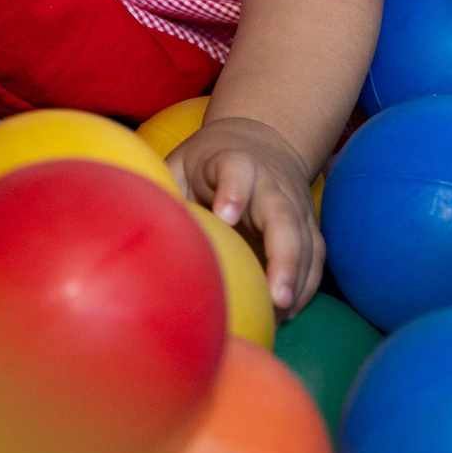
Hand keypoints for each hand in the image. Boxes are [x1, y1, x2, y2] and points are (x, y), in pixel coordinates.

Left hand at [170, 115, 323, 315]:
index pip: (237, 170)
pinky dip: (306, 285)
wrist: (261, 138)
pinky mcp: (307, 223)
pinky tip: (288, 313)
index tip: (225, 215)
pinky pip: (315, 256)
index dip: (234, 190)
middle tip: (275, 295)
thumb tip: (136, 228)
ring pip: (306, 240)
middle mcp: (271, 182)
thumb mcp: (181, 164)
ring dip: (299, 278)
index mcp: (233, 160)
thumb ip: (166, 191)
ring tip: (283, 314)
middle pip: (283, 215)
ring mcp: (294, 203)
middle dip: (283, 255)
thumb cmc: (207, 162)